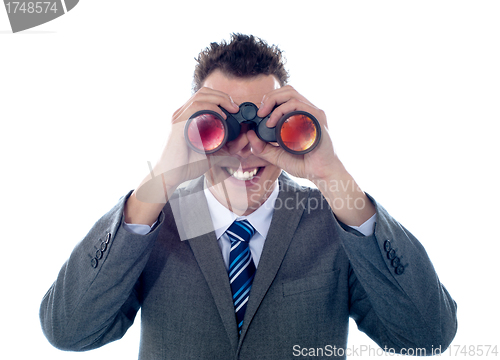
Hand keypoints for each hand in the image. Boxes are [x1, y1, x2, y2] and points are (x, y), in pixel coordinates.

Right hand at [125, 87, 240, 224]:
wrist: (168, 176)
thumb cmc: (185, 166)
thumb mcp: (209, 156)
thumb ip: (222, 153)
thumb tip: (238, 154)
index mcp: (186, 117)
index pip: (204, 97)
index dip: (221, 98)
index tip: (235, 109)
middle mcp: (181, 114)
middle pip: (203, 92)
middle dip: (223, 96)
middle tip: (236, 108)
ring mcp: (178, 118)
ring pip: (201, 96)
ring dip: (220, 99)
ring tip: (232, 109)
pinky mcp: (178, 124)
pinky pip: (196, 108)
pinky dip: (211, 108)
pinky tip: (222, 116)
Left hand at [247, 85, 338, 181]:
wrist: (321, 174)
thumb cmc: (304, 164)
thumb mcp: (276, 155)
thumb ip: (262, 147)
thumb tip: (249, 135)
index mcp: (301, 116)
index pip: (285, 97)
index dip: (270, 100)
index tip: (258, 114)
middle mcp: (308, 112)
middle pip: (287, 90)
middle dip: (269, 97)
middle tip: (259, 112)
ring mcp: (313, 113)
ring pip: (291, 93)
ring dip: (273, 101)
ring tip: (264, 116)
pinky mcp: (317, 118)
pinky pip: (297, 105)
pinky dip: (282, 111)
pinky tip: (273, 123)